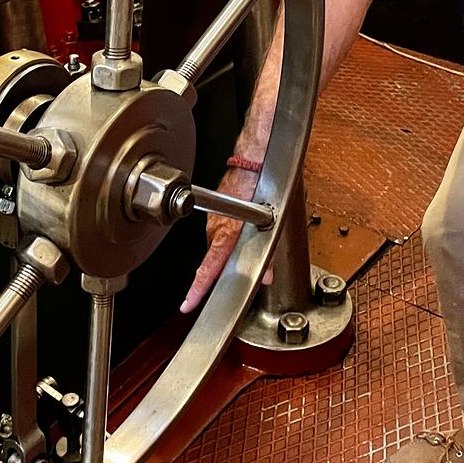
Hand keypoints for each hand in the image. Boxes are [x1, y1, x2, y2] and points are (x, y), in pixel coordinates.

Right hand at [179, 164, 264, 313]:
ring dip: (226, 251)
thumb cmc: (260, 186)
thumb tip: (267, 276)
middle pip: (213, 261)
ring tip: (241, 249)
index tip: (189, 303)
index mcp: (226, 233)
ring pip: (217, 247)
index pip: (208, 268)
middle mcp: (215, 228)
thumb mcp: (274, 226)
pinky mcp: (215, 213)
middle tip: (227, 282)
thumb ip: (269, 255)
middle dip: (220, 271)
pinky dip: (227, 238)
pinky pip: (219, 233)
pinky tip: (239, 233)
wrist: (252, 160)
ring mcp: (213, 220)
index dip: (198, 288)